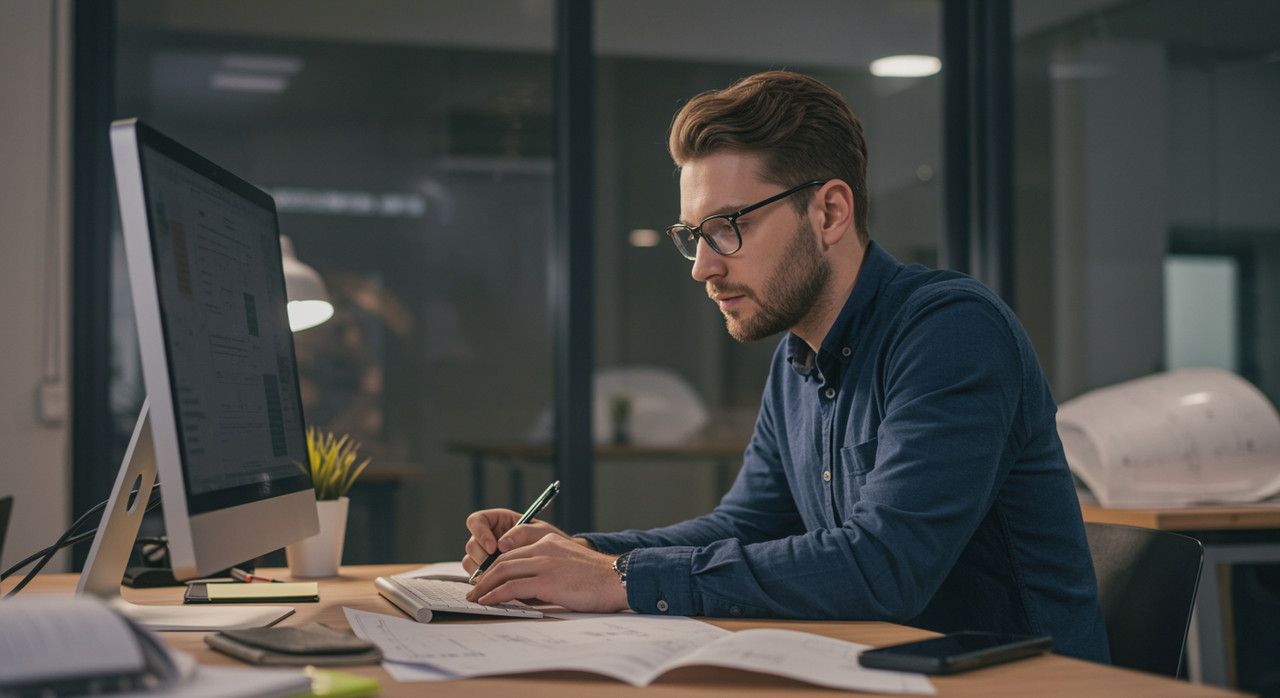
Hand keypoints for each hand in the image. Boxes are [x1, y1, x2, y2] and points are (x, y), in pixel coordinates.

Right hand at [460, 508, 576, 574]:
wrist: (560, 561)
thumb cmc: (550, 541)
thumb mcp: (541, 532)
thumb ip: (522, 533)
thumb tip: (502, 545)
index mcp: (497, 521)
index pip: (476, 521)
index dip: (480, 534)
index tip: (494, 548)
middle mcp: (488, 538)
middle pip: (471, 545)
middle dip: (482, 558)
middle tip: (498, 569)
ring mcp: (486, 556)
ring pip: (470, 563)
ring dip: (482, 572)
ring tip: (501, 579)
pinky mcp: (489, 573)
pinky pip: (477, 577)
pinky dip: (486, 583)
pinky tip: (500, 587)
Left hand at [464, 533, 628, 612]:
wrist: (618, 579)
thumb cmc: (598, 577)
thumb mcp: (569, 562)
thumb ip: (548, 566)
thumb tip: (527, 587)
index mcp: (549, 541)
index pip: (513, 552)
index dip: (495, 566)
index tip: (485, 578)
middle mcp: (544, 548)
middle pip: (503, 560)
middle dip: (484, 576)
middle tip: (474, 589)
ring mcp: (545, 563)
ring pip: (503, 572)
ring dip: (485, 587)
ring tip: (476, 598)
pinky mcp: (547, 580)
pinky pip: (512, 587)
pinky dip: (496, 595)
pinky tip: (489, 602)